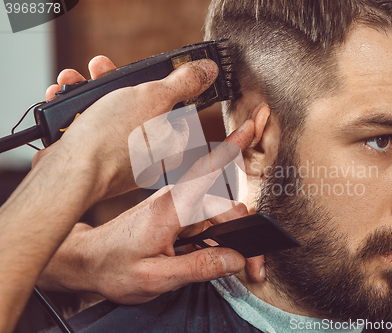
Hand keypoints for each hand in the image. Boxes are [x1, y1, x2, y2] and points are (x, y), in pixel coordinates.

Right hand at [34, 55, 217, 200]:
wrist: (68, 172)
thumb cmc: (114, 139)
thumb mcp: (155, 97)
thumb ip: (183, 82)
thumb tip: (209, 70)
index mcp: (171, 144)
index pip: (175, 110)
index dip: (159, 87)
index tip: (144, 75)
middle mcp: (147, 154)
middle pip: (138, 107)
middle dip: (115, 82)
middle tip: (100, 69)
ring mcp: (117, 159)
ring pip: (109, 114)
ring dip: (90, 91)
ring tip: (74, 81)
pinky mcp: (91, 160)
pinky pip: (88, 128)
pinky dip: (75, 110)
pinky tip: (62, 99)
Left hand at [39, 118, 256, 303]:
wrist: (88, 261)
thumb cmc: (112, 267)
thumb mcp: (156, 277)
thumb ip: (199, 266)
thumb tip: (235, 258)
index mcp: (170, 208)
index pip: (206, 172)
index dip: (230, 149)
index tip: (249, 129)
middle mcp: (175, 200)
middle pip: (224, 208)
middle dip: (242, 236)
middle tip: (253, 269)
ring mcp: (175, 206)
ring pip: (216, 216)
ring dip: (228, 241)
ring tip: (230, 266)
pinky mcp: (175, 214)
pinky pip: (204, 223)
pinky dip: (213, 241)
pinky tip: (207, 258)